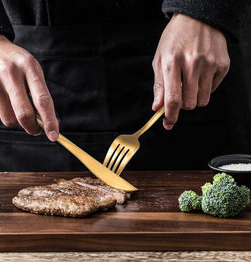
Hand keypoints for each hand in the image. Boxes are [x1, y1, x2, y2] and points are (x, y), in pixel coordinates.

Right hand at [0, 34, 58, 140]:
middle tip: (35, 129)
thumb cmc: (14, 63)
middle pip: (24, 114)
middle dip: (32, 127)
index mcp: (28, 66)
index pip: (42, 100)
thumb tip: (45, 122)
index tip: (54, 135)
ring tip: (12, 103)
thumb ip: (39, 93)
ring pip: (9, 119)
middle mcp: (9, 73)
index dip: (50, 121)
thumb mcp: (31, 69)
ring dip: (14, 119)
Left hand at [152, 14, 229, 129]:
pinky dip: (205, 88)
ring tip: (190, 83)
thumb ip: (159, 85)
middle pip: (189, 104)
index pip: (173, 99)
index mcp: (172, 62)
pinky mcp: (223, 65)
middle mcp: (193, 64)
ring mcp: (210, 64)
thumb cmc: (175, 39)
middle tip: (179, 93)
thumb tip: (157, 107)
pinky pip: (213, 90)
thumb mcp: (160, 59)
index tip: (168, 123)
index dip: (170, 116)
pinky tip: (200, 74)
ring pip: (202, 100)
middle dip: (182, 105)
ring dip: (194, 98)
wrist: (199, 18)